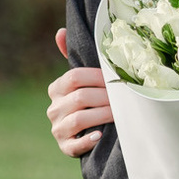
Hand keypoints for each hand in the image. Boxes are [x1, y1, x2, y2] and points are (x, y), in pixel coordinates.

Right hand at [49, 29, 109, 157]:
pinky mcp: (65, 147)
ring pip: (78, 119)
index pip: (74, 77)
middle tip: (125, 98)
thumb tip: (60, 31)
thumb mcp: (83, 80)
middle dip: (105, 97)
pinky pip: (75, 145)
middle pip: (79, 98)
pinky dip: (88, 140)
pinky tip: (100, 136)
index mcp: (56, 89)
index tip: (116, 79)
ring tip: (120, 114)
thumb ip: (74, 58)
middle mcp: (53, 108)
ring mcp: (57, 129)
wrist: (89, 132)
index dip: (97, 77)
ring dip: (102, 115)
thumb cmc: (91, 100)